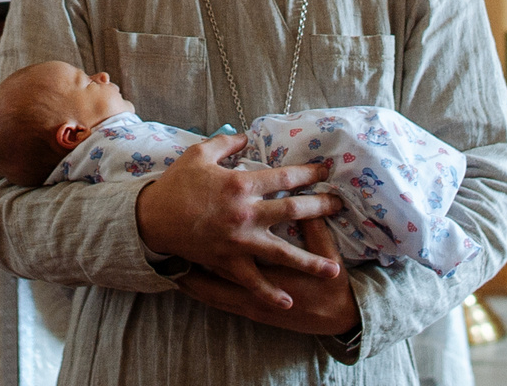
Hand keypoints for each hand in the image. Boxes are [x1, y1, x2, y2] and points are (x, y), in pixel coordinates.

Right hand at [134, 132, 342, 306]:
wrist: (153, 218)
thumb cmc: (177, 184)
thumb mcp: (200, 154)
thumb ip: (226, 143)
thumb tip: (245, 135)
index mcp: (241, 184)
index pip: (285, 177)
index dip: (309, 173)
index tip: (327, 172)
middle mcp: (246, 213)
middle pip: (294, 211)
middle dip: (322, 208)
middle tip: (342, 206)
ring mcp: (239, 242)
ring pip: (284, 253)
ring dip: (311, 262)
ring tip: (334, 270)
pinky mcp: (229, 263)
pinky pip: (254, 281)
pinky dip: (271, 293)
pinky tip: (288, 301)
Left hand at [176, 215, 358, 336]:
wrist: (338, 315)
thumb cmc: (332, 280)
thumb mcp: (327, 245)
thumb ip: (313, 222)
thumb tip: (302, 197)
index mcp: (273, 245)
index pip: (244, 224)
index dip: (229, 206)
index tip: (209, 192)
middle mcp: (256, 265)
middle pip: (219, 245)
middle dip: (197, 232)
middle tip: (175, 216)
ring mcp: (251, 292)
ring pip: (212, 274)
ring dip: (191, 262)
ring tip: (168, 251)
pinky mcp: (250, 308)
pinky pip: (217, 298)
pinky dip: (200, 290)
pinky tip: (183, 283)